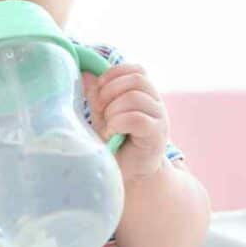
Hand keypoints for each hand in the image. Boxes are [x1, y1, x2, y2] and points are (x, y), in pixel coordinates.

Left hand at [83, 64, 168, 182]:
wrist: (130, 176)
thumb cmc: (116, 145)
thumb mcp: (103, 116)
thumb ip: (97, 95)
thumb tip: (86, 73)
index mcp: (146, 95)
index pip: (137, 70)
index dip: (115, 74)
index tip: (98, 90)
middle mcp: (156, 104)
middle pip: (137, 79)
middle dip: (111, 91)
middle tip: (100, 110)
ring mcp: (160, 119)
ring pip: (135, 97)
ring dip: (113, 110)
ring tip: (107, 126)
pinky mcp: (157, 136)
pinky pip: (136, 118)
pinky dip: (118, 123)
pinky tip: (112, 134)